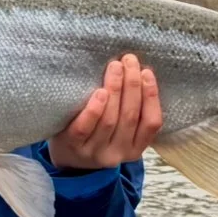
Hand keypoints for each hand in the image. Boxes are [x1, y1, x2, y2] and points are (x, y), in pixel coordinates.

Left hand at [48, 54, 162, 171]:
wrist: (65, 156)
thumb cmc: (96, 134)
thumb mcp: (120, 130)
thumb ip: (130, 110)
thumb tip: (138, 72)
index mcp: (135, 148)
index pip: (151, 123)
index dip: (151, 97)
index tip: (146, 72)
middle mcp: (118, 153)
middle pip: (130, 116)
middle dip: (132, 84)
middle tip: (129, 60)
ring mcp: (94, 152)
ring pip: (110, 120)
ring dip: (115, 89)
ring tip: (115, 67)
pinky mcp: (73, 146)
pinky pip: (85, 127)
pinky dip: (95, 109)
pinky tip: (100, 91)